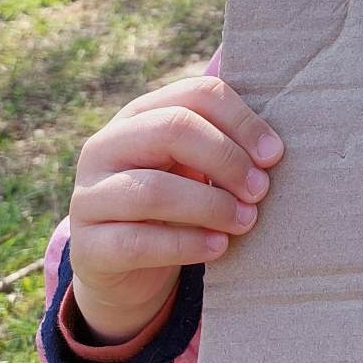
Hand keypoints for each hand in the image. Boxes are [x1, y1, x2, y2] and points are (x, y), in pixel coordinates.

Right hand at [68, 75, 284, 341]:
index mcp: (138, 115)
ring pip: (152, 190)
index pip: (195, 95)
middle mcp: (105, 147)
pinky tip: (219, 247)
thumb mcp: (192, 166)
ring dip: (211, 206)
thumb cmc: (174, 202)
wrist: (123, 267)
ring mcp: (89, 196)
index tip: (274, 154)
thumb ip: (222, 140)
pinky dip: (186, 244)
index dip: (241, 121)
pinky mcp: (87, 246)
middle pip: (172, 130)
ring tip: (246, 221)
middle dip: (227, 159)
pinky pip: (137, 241)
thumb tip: (270, 135)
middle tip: (261, 190)